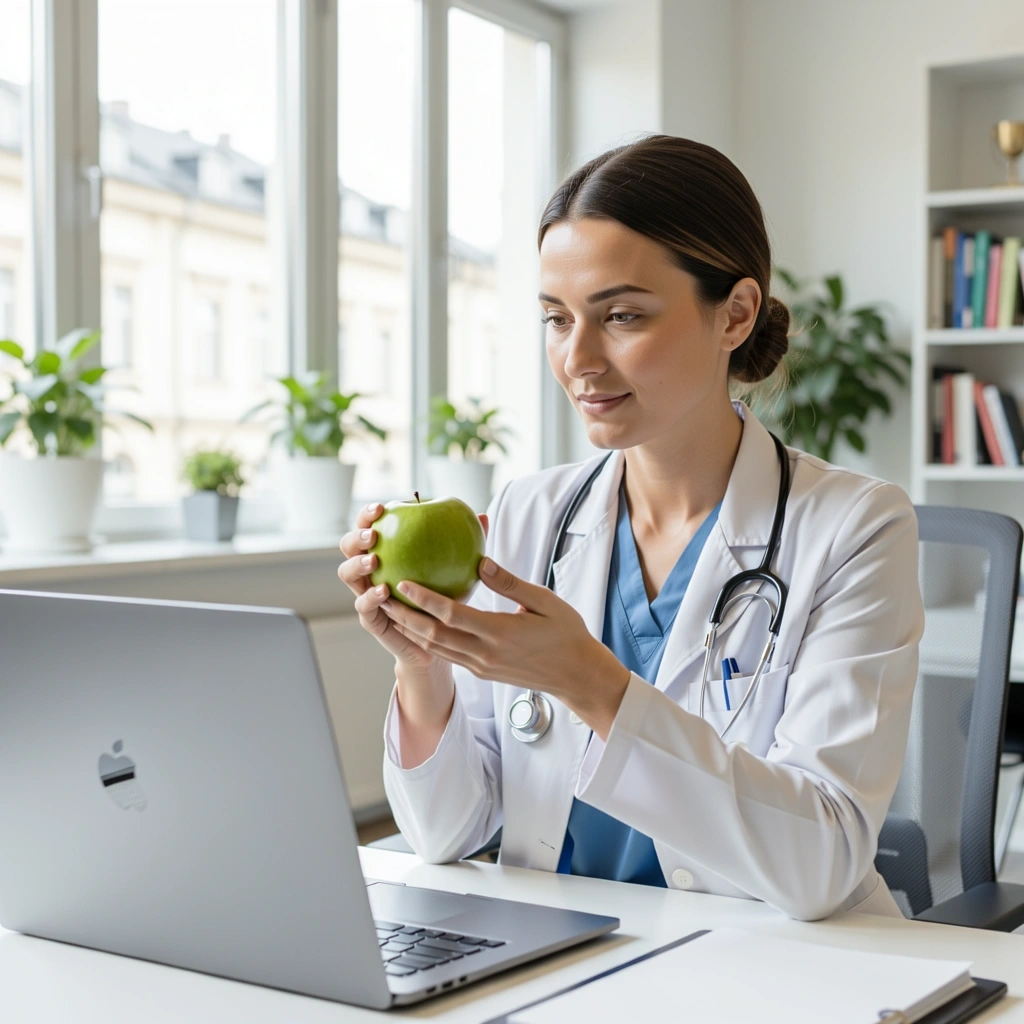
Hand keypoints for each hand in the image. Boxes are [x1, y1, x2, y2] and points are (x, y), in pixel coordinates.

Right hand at [337, 503, 488, 673]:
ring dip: (356, 565)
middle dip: (356, 537)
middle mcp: (369, 568)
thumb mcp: (459, 567)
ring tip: (373, 562)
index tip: (382, 508)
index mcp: (386, 549)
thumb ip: (467, 541)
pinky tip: (384, 592)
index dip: (369, 514)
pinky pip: (363, 606)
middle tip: (373, 535)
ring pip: (347, 574)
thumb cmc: (447, 594)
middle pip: (348, 545)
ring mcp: (366, 592)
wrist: (439, 638)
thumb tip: (483, 515)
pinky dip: (370, 597)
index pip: (369, 524)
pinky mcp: (371, 617)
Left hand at [381, 558, 630, 738]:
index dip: (422, 599)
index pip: (450, 615)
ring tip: (390, 610)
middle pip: (433, 635)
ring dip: (410, 630)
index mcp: (499, 634)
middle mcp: (484, 654)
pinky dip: (428, 640)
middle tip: (381, 595)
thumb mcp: (544, 601)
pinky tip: (419, 625)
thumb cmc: (566, 634)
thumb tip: (480, 560)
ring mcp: (481, 666)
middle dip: (404, 616)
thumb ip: (509, 583)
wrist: (577, 676)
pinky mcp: (482, 672)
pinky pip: (448, 655)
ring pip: (436, 648)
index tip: (402, 581)